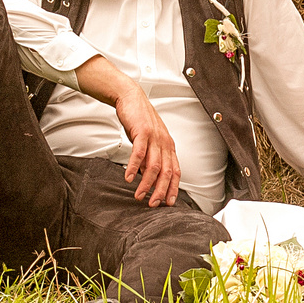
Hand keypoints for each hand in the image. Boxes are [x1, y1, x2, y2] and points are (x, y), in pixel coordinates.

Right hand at [115, 91, 180, 206]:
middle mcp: (164, 142)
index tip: (168, 202)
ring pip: (154, 165)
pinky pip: (139, 153)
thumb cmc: (140, 120)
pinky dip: (133, 167)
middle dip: (161, 190)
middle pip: (167, 172)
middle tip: (153, 204)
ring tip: (139, 195)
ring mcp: (154, 137)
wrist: (131, 98)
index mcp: (168, 146)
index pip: (175, 171)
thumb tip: (146, 178)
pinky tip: (128, 178)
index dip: (173, 188)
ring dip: (147, 183)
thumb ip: (149, 159)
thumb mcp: (149, 141)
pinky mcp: (142, 132)